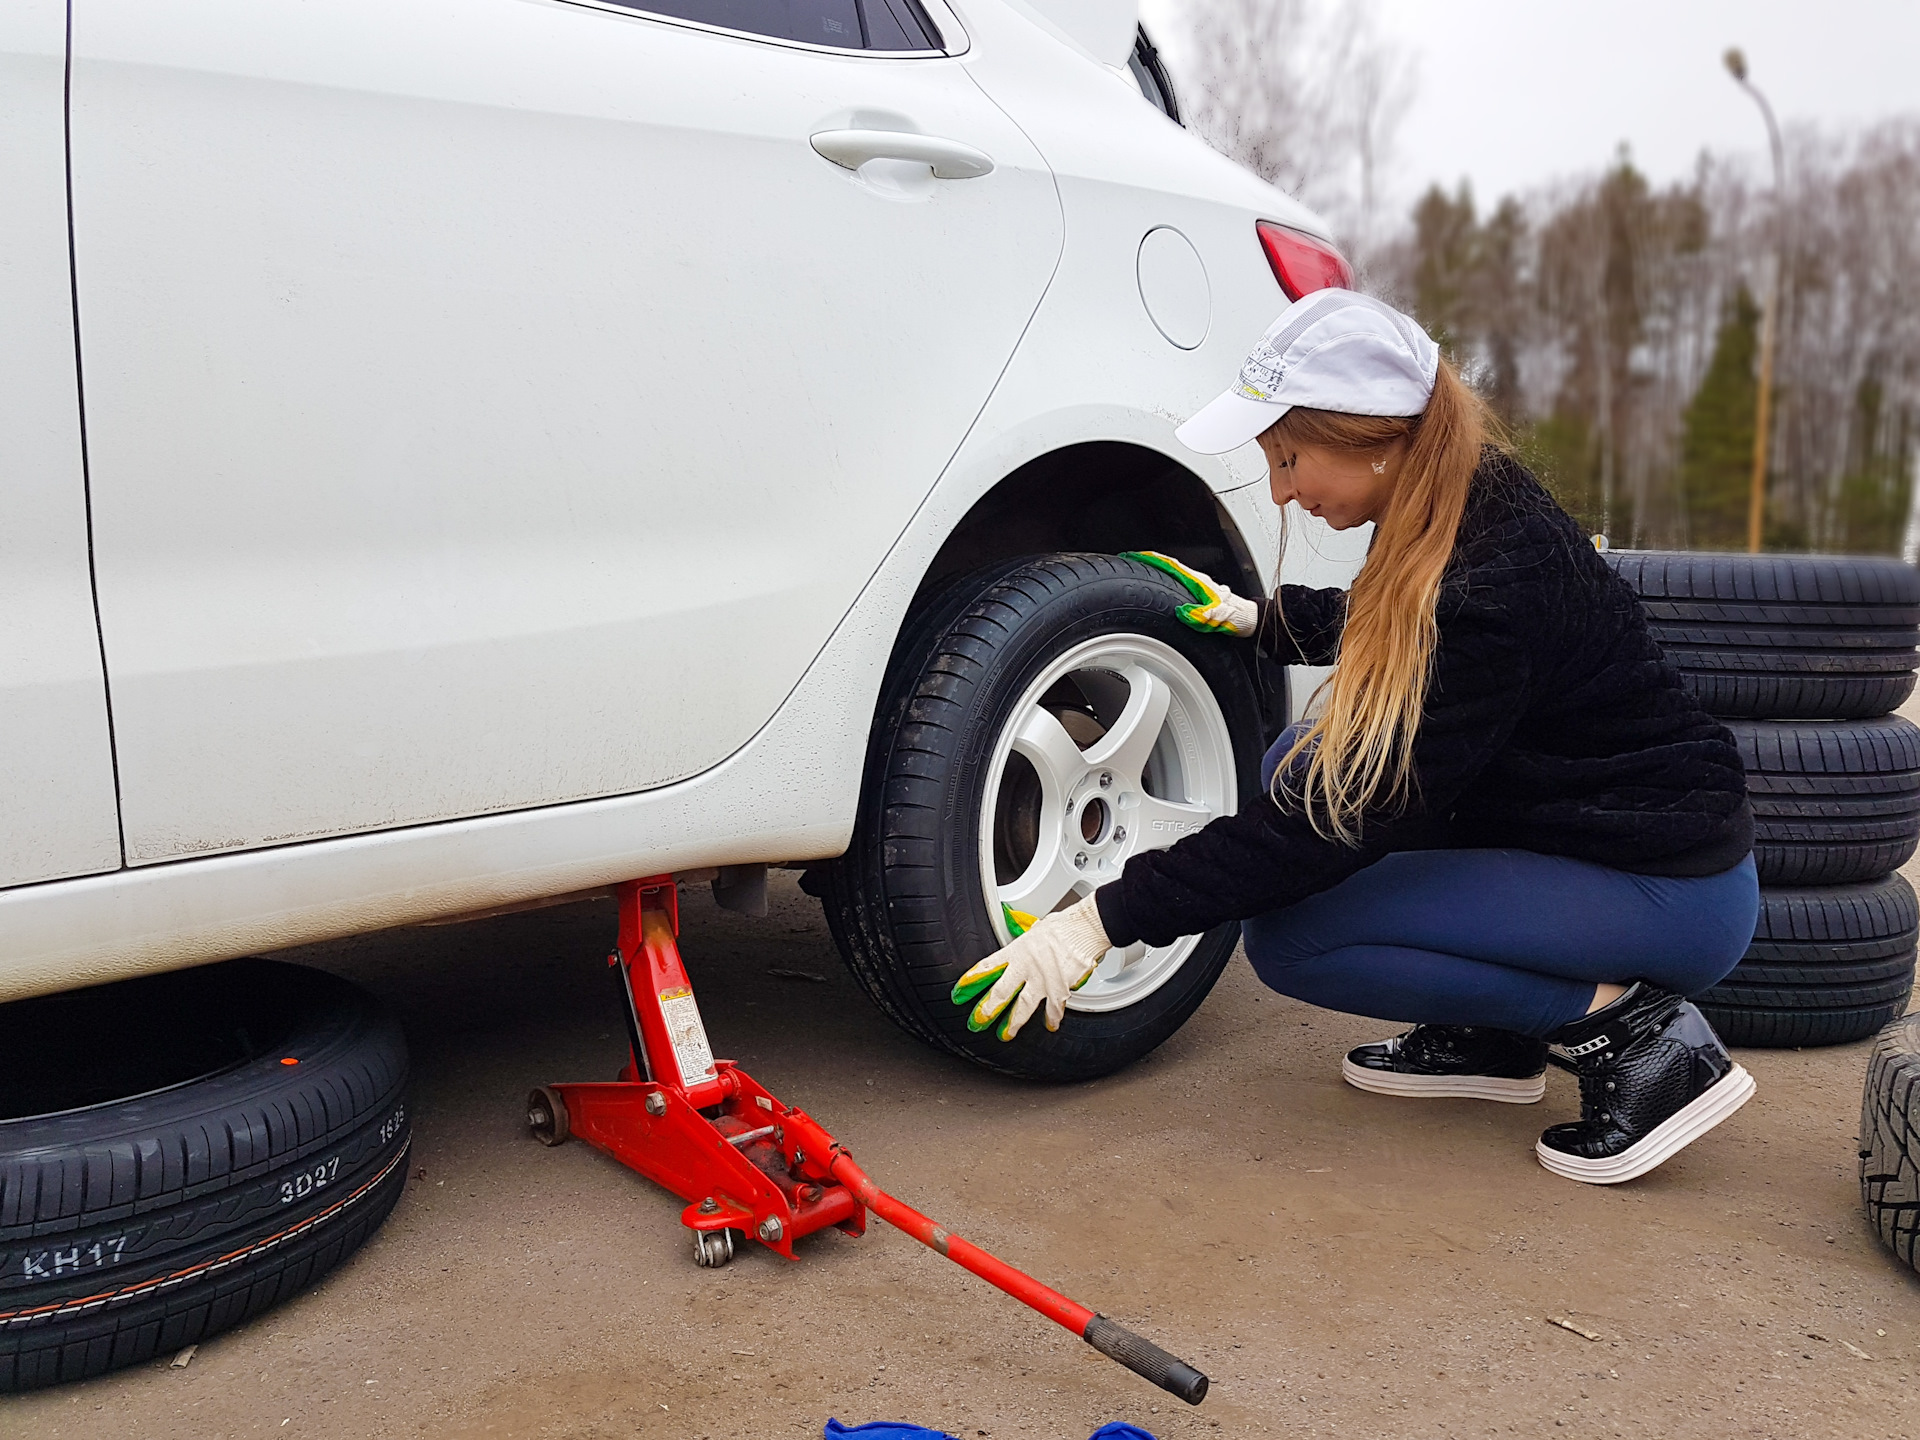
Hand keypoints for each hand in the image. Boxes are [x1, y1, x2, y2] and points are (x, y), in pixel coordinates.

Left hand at [950, 896, 1111, 1040]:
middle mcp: (1026, 967)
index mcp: (1017, 950)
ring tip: (1007, 1034)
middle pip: (1000, 993)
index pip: (987, 967)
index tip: (960, 992)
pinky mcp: (1060, 989)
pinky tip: (1050, 1025)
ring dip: (1013, 1023)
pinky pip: (1054, 1009)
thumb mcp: (1035, 930)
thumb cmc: (1063, 926)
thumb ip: (1025, 943)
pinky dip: (1052, 1019)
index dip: (971, 981)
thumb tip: (1022, 944)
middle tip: (977, 1021)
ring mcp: (1043, 980)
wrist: (1085, 929)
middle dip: (986, 1010)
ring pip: (1023, 1007)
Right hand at [1123, 551, 1258, 636]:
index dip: (1153, 560)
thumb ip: (1203, 615)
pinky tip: (1163, 587)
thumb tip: (1183, 612)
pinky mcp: (1201, 593)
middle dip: (1149, 562)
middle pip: (1170, 566)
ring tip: (1142, 570)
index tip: (1135, 556)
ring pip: (1175, 574)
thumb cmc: (1239, 618)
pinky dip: (1168, 581)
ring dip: (1158, 570)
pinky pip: (1180, 583)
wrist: (1252, 620)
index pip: (1172, 566)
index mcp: (1200, 583)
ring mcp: (1200, 586)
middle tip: (1130, 562)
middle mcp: (1199, 581)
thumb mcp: (1220, 619)